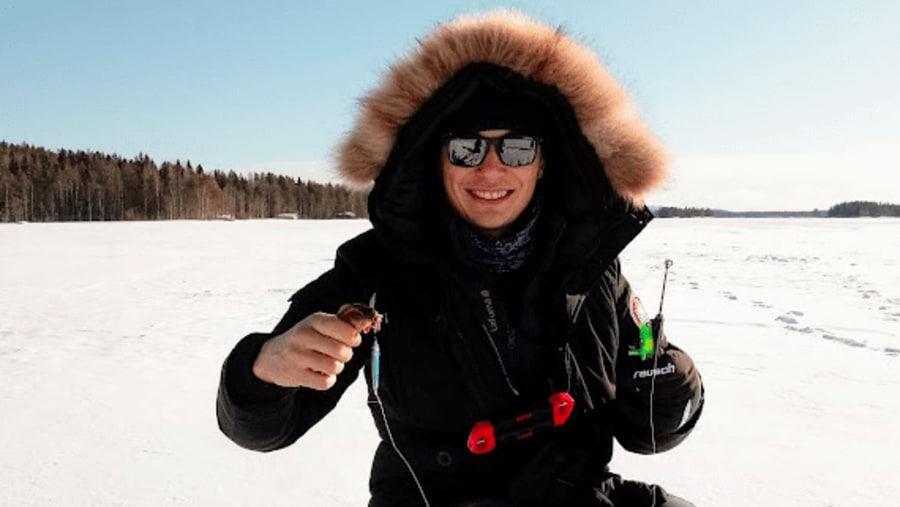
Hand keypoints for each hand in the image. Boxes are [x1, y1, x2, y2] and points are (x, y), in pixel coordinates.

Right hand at [252, 304, 378, 389]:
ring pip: (336, 367)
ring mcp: (298, 356)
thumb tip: (366, 323)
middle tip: (337, 354)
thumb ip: (341, 323)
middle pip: (343, 351)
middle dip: (345, 355)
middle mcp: (305, 336)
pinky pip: (326, 382)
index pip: (345, 329)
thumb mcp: (317, 324)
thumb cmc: (303, 339)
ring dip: (336, 368)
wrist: (271, 356)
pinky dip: (327, 380)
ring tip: (326, 363)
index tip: (350, 340)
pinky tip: (318, 373)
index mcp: (314, 320)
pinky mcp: (296, 375)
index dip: (354, 337)